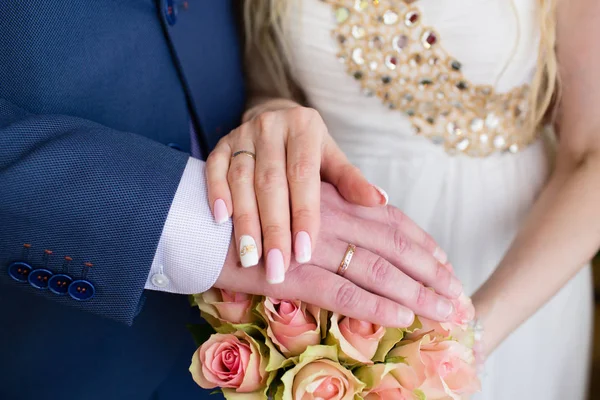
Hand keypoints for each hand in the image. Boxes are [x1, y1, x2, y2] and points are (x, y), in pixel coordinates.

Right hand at [205, 101, 387, 282]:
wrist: (274, 119)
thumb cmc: (308, 150)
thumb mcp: (331, 159)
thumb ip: (350, 181)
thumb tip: (380, 201)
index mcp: (305, 127)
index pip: (304, 175)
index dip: (304, 214)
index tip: (305, 253)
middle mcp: (272, 126)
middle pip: (271, 182)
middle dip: (273, 228)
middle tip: (276, 268)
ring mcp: (242, 134)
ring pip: (241, 179)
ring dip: (244, 221)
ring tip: (249, 258)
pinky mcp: (220, 144)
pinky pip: (214, 168)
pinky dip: (216, 193)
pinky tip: (220, 220)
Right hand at [214, 183, 461, 325]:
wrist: (197, 220)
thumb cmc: (248, 212)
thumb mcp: (292, 202)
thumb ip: (330, 207)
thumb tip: (368, 212)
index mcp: (333, 198)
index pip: (390, 221)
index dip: (423, 243)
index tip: (447, 265)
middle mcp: (331, 216)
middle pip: (394, 246)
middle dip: (432, 272)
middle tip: (460, 296)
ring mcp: (314, 245)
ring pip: (378, 270)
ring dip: (417, 293)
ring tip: (447, 312)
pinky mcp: (295, 274)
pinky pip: (343, 293)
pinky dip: (376, 307)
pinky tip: (402, 318)